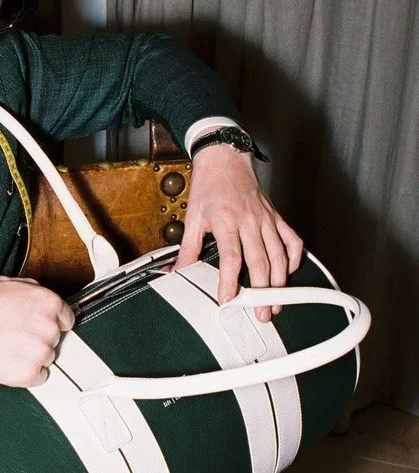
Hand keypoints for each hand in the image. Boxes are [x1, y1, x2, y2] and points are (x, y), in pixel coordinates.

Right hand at [0, 276, 74, 385]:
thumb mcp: (8, 283)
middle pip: (55, 339)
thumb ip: (32, 291)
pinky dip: (25, 373)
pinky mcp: (27, 374)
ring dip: (31, 355)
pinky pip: (38, 378)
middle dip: (37, 338)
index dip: (50, 322)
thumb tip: (41, 301)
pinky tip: (7, 360)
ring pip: (46, 358)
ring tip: (6, 346)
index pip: (66, 319)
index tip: (39, 326)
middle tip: (14, 334)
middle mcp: (49, 327)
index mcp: (49, 302)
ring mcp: (40, 352)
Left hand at [174, 145, 303, 321]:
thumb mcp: (192, 217)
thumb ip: (187, 248)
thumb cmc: (208, 187)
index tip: (228, 300)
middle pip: (260, 262)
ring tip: (276, 303)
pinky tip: (288, 272)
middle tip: (260, 313)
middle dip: (262, 292)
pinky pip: (292, 241)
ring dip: (279, 283)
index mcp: (226, 221)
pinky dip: (294, 259)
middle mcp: (250, 222)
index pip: (231, 258)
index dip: (230, 282)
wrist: (224, 160)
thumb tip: (177, 271)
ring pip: (280, 256)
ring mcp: (266, 220)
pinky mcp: (277, 217)